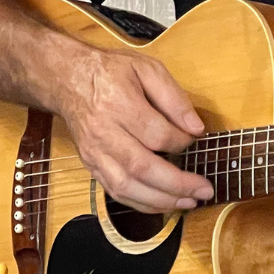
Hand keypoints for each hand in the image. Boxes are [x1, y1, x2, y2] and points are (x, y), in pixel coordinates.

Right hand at [56, 47, 213, 213]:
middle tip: (204, 191)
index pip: (155, 133)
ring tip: (189, 203)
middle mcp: (104, 133)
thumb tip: (196, 127)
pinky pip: (116, 192)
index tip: (196, 139)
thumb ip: (173, 97)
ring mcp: (95, 153)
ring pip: (127, 187)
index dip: (180, 141)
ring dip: (161, 200)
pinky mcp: (91, 166)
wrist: (69, 80)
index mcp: (118, 104)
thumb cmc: (112, 72)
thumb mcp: (146, 68)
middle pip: (142, 167)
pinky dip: (141, 203)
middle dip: (177, 184)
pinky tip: (163, 204)